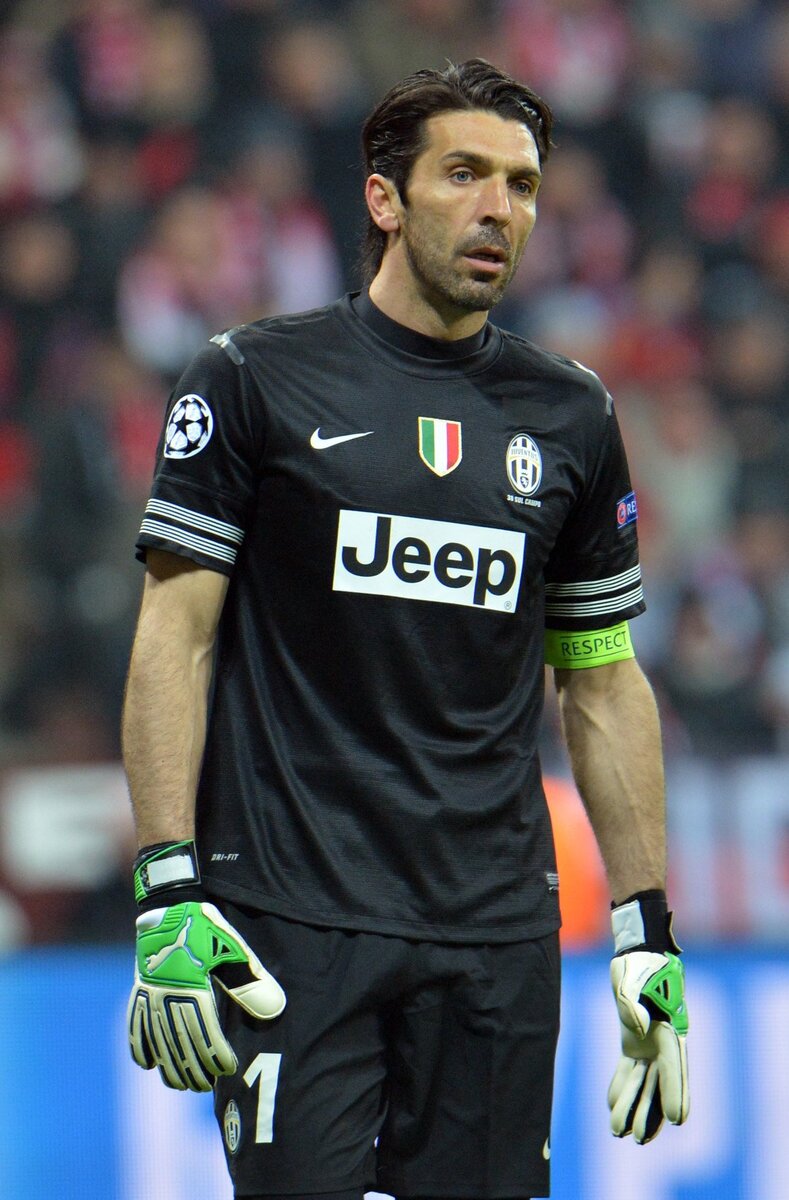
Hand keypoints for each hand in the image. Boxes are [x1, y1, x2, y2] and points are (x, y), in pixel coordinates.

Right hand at [128, 901, 285, 1091]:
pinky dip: (140, 1048)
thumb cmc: (205, 929)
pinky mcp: (139, 992)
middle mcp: (168, 1000)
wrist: (169, 906)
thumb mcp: (233, 950)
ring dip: (170, 1067)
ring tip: (184, 1083)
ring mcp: (150, 998)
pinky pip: (135, 1027)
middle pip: (180, 1047)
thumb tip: (275, 1010)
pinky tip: (149, 1064)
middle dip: (194, 1071)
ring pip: (157, 1044)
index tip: (227, 1071)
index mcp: (193, 992)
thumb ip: (250, 982)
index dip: (216, 1059)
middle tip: (206, 1086)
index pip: (205, 1038)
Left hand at [608, 949, 688, 1142]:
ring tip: (620, 1132)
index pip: (674, 1065)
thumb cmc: (638, 964)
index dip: (675, 1092)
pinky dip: (621, 1087)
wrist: (637, 952)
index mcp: (670, 1027)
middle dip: (649, 1111)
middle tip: (637, 1139)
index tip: (676, 1119)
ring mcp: (649, 1043)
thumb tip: (636, 1031)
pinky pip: (629, 1069)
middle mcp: (663, 1041)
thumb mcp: (631, 978)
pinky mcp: (633, 1041)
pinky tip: (612, 1106)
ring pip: (644, 1081)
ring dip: (634, 1106)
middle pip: (659, 1082)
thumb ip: (631, 1003)